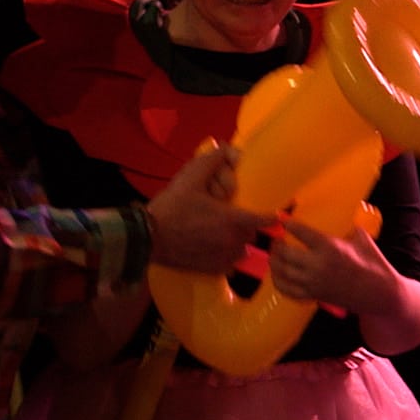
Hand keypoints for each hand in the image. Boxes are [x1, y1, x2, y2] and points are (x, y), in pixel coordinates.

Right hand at [146, 146, 273, 273]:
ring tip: (220, 234)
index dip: (270, 215)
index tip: (274, 213)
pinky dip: (225, 257)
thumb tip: (225, 149)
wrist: (146, 238)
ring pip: (241, 250)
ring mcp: (224, 258)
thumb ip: (210, 162)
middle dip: (245, 226)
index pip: (264, 219)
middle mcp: (233, 241)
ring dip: (235, 242)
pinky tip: (212, 249)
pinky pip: (229, 264)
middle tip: (230, 218)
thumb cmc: (170, 208)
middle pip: (250, 234)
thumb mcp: (189, 180)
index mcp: (232, 220)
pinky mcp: (213, 270)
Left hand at [269, 220, 400, 315]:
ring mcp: (313, 282)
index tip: (282, 219)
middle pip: (285, 253)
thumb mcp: (362, 239)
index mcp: (330, 247)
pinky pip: (287, 290)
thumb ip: (348, 227)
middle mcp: (318, 265)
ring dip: (275, 262)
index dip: (288, 223)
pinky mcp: (313, 295)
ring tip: (275, 255)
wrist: (379, 293)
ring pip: (282, 272)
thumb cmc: (373, 265)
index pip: (300, 232)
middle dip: (277, 245)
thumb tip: (344, 215)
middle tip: (278, 239)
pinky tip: (278, 275)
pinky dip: (278, 282)